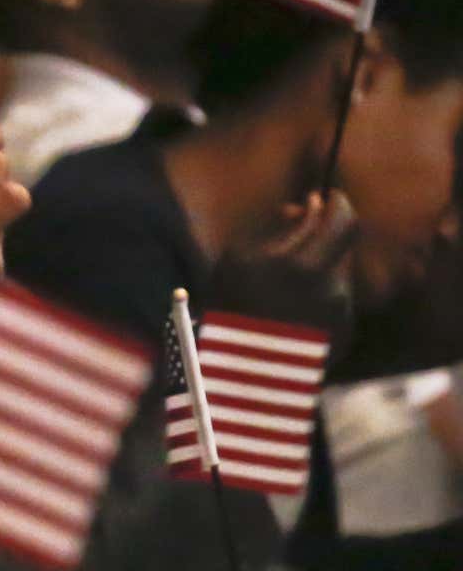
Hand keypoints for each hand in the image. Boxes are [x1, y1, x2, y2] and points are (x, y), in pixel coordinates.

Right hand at [209, 189, 356, 338]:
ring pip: (339, 275)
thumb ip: (282, 229)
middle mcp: (334, 290)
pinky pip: (336, 303)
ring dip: (318, 268)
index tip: (324, 197)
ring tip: (282, 282)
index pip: (344, 219)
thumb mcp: (240, 257)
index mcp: (306, 266)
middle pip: (341, 246)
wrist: (233, 373)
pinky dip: (318, 297)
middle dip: (321, 236)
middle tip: (295, 232)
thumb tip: (311, 207)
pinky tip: (288, 309)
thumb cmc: (226, 307)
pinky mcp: (344, 336)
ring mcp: (342, 316)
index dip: (336, 203)